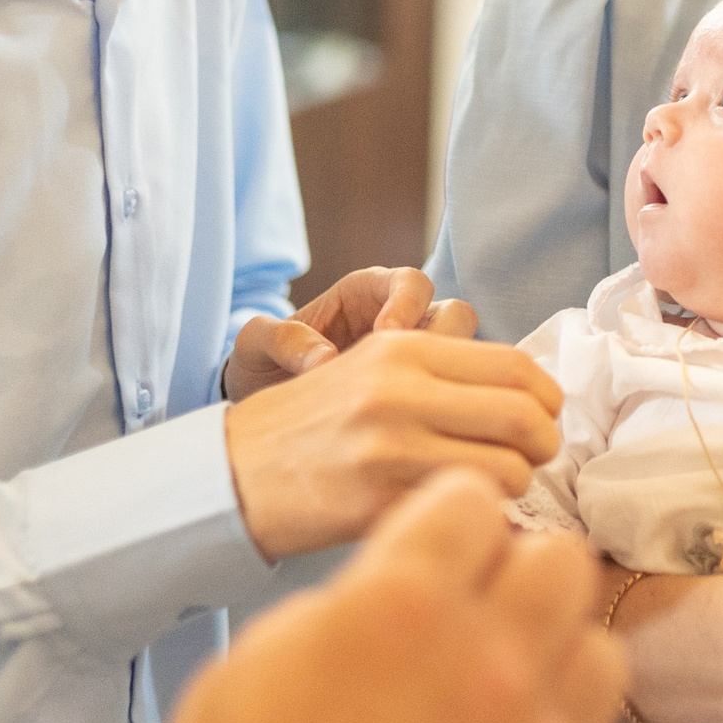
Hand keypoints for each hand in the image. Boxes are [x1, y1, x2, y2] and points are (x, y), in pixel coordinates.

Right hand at [154, 469, 624, 722]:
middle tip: (484, 612)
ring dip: (556, 659)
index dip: (452, 523)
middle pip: (561, 559)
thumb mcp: (253, 667)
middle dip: (520, 575)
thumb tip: (391, 585)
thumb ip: (344, 604)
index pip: (474, 501)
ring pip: (599, 649)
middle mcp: (489, 659)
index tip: (444, 547)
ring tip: (509, 692)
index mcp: (402, 604)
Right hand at [224, 329, 562, 560]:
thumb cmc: (312, 426)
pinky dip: (481, 521)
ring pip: (508, 469)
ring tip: (489, 493)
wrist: (231, 473)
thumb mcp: (371, 370)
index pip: (516, 366)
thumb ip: (443, 372)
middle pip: (524, 416)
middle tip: (530, 462)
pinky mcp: (379, 502)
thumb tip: (529, 396)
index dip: (547, 398)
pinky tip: (461, 520)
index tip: (543, 419)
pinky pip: (466, 512)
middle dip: (542, 445)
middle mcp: (401, 391)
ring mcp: (390, 448)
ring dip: (513, 487)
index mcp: (404, 351)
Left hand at [225, 267, 476, 399]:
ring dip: (452, 383)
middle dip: (443, 343)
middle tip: (414, 379)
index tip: (385, 337)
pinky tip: (422, 439)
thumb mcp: (255, 348)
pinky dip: (447, 415)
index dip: (407, 304)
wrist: (265, 418)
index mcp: (366, 295)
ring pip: (466, 359)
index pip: (412, 282)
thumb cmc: (261, 369)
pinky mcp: (423, 401)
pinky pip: (453, 400)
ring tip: (416, 415)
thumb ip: (281, 339)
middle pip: (456, 315)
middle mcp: (403, 324)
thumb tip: (324, 359)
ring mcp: (418, 365)